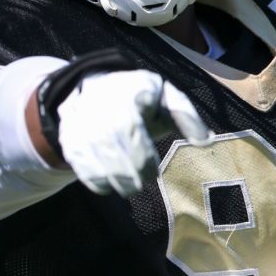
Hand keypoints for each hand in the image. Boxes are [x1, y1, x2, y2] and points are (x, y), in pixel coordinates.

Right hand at [56, 70, 209, 196]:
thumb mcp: (164, 96)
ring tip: (131, 185)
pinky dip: (98, 182)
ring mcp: (80, 123)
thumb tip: (206, 141)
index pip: (131, 126)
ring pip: (97, 160)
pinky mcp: (69, 140)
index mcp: (128, 90)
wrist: (91, 90)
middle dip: (133, 171)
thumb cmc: (138, 98)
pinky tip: (111, 183)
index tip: (155, 169)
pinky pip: (83, 167)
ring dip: (117, 180)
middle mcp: (99, 104)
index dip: (143, 155)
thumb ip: (186, 115)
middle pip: (114, 147)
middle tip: (144, 179)